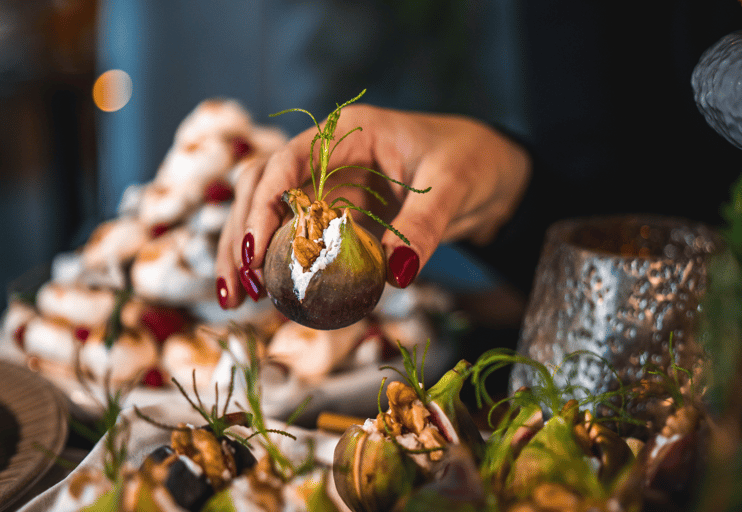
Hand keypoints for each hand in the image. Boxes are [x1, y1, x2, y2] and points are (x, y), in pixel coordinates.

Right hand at [215, 104, 530, 308]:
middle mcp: (327, 158)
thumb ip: (424, 225)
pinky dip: (278, 265)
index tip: (254, 253)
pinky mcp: (337, 217)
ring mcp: (329, 188)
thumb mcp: (451, 186)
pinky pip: (297, 239)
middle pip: (261, 189)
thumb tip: (395, 274)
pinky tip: (266, 297)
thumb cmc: (472, 162)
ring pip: (269, 214)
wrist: (490, 175)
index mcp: (347, 134)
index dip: (262, 206)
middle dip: (241, 237)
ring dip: (247, 254)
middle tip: (238, 288)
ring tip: (233, 299)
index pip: (287, 163)